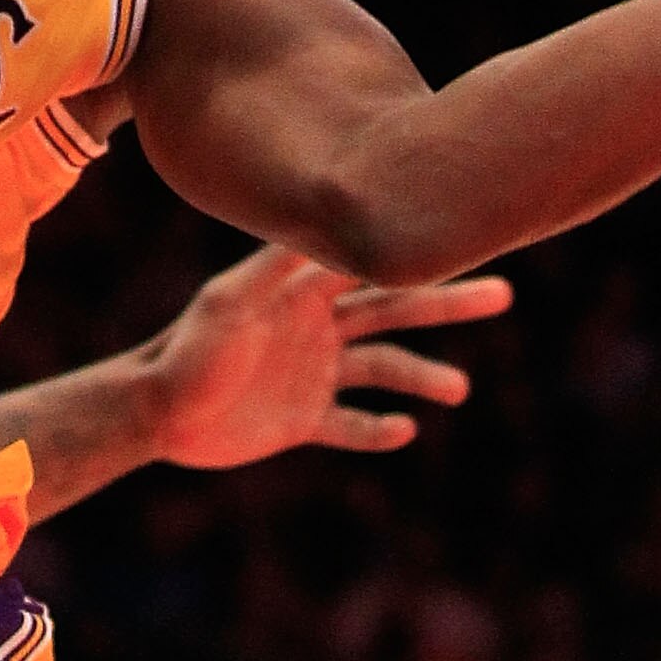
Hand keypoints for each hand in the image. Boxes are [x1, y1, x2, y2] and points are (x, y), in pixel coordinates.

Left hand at [144, 247, 513, 470]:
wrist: (159, 412)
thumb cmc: (188, 350)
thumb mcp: (228, 303)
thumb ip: (274, 269)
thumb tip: (324, 228)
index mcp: (303, 292)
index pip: (370, 264)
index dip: (414, 252)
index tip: (463, 233)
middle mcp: (316, 327)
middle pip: (394, 309)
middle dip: (446, 303)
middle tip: (502, 293)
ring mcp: (312, 373)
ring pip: (383, 369)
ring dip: (421, 377)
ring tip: (458, 390)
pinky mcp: (301, 419)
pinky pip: (351, 424)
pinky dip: (377, 429)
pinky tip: (403, 431)